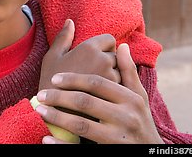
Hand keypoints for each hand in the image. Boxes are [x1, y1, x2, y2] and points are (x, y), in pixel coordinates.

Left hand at [35, 43, 163, 143]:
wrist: (151, 154)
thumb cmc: (141, 120)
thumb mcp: (139, 96)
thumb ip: (129, 72)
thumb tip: (122, 45)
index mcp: (130, 99)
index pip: (97, 83)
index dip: (74, 79)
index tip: (54, 78)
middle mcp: (126, 117)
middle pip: (86, 102)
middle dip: (59, 97)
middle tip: (40, 95)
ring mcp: (118, 138)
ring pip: (81, 125)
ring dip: (57, 118)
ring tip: (40, 111)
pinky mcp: (111, 153)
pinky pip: (81, 150)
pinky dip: (62, 145)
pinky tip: (46, 139)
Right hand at [39, 19, 119, 90]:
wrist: (54, 111)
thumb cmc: (49, 81)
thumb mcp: (52, 56)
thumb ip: (64, 37)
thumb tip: (70, 21)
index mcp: (89, 47)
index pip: (109, 40)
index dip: (103, 47)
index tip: (92, 58)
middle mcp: (104, 60)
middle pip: (116, 56)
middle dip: (108, 62)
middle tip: (91, 73)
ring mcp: (111, 78)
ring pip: (120, 72)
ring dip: (112, 76)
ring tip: (94, 86)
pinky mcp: (115, 94)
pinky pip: (120, 87)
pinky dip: (113, 91)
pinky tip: (100, 96)